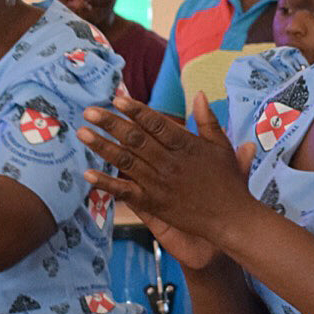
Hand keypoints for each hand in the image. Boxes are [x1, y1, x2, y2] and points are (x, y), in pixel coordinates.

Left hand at [79, 91, 256, 267]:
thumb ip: (208, 121)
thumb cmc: (228, 181)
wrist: (230, 219)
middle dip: (110, 123)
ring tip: (82, 133)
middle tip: (89, 111)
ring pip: (126, 161)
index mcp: (185, 145)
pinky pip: (126, 192)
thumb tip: (200, 94)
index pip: (155, 123)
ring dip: (102, 147)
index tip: (117, 99)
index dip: (135, 110)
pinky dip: (107, 184)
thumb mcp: (222, 146)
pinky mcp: (154, 203)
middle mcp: (169, 162)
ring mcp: (159, 183)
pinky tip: (88, 175)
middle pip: (135, 139)